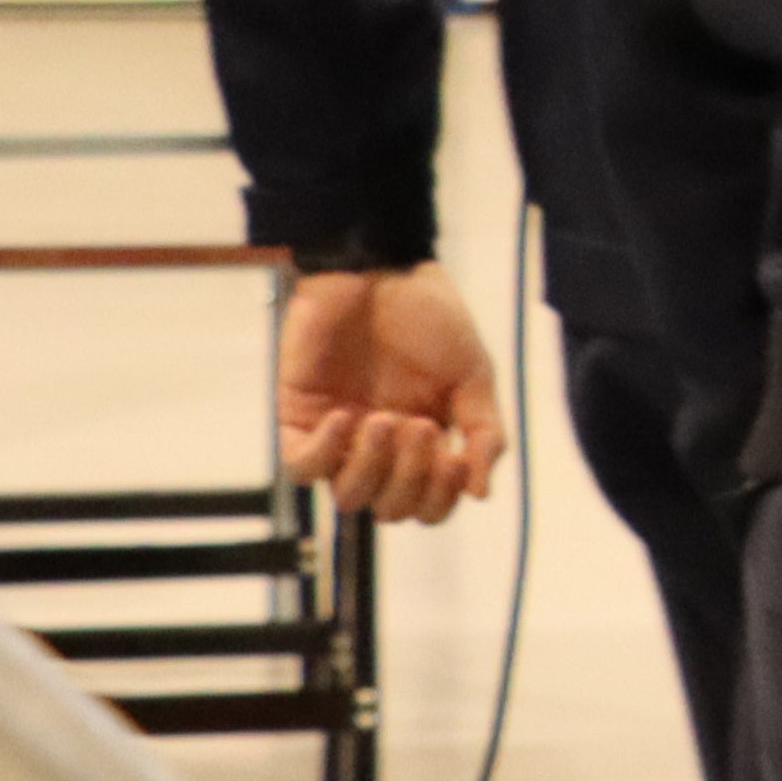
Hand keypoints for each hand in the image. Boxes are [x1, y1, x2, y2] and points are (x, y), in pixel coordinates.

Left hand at [276, 264, 507, 523]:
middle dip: (410, 477)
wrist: (382, 272)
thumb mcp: (475, 377)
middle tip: (421, 426)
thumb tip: (482, 493)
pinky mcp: (297, 418)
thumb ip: (484, 434)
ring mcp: (338, 437)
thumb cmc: (430, 318)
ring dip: (373, 467)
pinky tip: (345, 417)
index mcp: (422, 446)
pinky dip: (326, 451)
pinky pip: (302, 465)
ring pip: (347, 495)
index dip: (441, 497)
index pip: (427, 505)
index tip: (456, 459)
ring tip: (387, 420)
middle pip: (389, 509)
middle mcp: (379, 450)